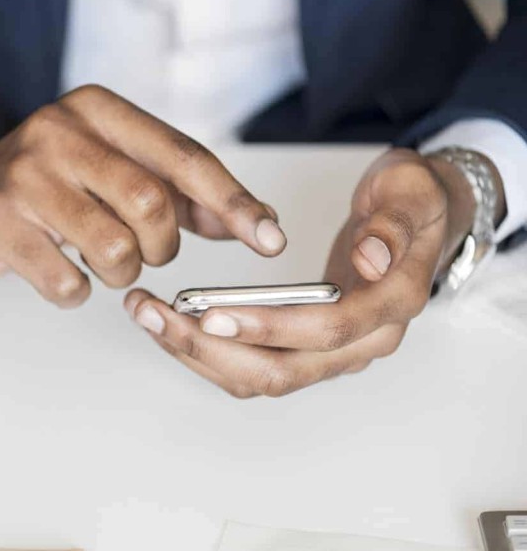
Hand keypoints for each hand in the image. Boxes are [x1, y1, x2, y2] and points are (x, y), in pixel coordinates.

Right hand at [0, 85, 284, 306]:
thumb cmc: (48, 183)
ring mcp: (22, 177)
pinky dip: (76, 292)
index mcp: (96, 110)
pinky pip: (66, 282)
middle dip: (160, 247)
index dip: (233, 203)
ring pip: (114, 249)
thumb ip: (180, 192)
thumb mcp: (113, 168)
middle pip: (151, 206)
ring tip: (99, 263)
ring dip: (120, 274)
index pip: (183, 157)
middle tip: (143, 253)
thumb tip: (253, 222)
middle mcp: (58, 132)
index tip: (269, 240)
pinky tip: (60, 274)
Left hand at [124, 148, 491, 396]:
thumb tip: (370, 259)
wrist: (419, 217)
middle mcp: (364, 342)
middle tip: (154, 313)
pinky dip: (207, 351)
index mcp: (392, 305)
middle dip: (210, 348)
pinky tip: (170, 323)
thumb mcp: (410, 190)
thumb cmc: (411, 201)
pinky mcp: (306, 348)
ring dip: (197, 353)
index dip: (269, 327)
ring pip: (259, 377)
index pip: (327, 331)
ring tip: (147, 314)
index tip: (211, 313)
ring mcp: (334, 352)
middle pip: (281, 370)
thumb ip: (391, 224)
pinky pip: (252, 365)